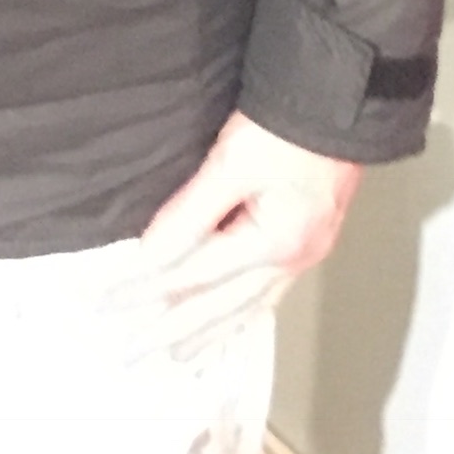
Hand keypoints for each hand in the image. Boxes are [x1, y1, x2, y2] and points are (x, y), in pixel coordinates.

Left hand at [117, 113, 362, 358]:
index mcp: (275, 242)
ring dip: (209, 330)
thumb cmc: (290, 126)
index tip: (113, 300)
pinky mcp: (308, 241)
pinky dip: (241, 311)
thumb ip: (192, 211)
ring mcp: (305, 254)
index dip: (149, 286)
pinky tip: (231, 319)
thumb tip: (152, 253)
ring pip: (247, 305)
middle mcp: (293, 258)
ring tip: (180, 352)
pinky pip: (267, 292)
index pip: (195, 272)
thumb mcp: (233, 161)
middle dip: (174, 327)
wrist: (340, 102)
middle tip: (136, 349)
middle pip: (222, 302)